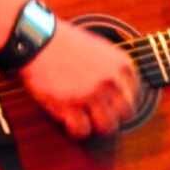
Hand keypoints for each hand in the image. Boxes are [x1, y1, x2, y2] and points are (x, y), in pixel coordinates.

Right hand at [18, 19, 138, 138]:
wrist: (36, 39)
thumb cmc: (62, 41)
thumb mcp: (97, 47)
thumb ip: (111, 67)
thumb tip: (117, 89)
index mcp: (120, 64)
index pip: (133, 93)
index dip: (121, 100)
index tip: (111, 102)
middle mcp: (109, 81)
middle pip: (125, 113)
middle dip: (112, 114)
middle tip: (99, 113)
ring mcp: (90, 94)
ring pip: (106, 126)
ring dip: (96, 125)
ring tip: (85, 119)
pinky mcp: (69, 106)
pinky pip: (81, 130)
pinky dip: (76, 129)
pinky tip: (70, 122)